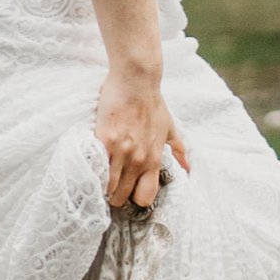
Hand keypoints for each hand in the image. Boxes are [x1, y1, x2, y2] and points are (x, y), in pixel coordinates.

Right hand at [95, 69, 188, 212]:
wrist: (136, 81)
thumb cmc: (153, 103)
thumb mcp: (169, 127)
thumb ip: (178, 150)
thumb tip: (188, 168)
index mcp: (153, 159)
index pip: (145, 197)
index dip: (135, 199)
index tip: (128, 192)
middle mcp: (138, 160)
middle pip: (122, 197)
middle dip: (115, 196)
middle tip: (109, 187)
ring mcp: (120, 152)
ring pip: (107, 188)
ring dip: (101, 187)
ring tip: (98, 180)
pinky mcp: (103, 140)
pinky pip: (96, 168)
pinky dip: (93, 172)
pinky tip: (91, 168)